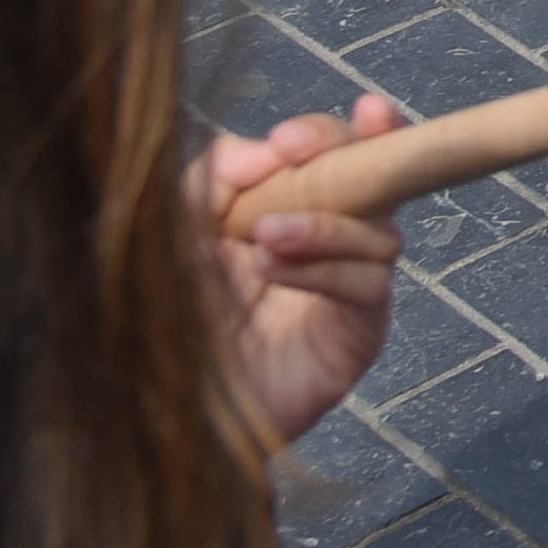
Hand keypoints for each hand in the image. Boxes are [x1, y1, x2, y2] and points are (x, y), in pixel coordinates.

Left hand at [202, 94, 408, 447]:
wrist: (168, 413)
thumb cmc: (170, 324)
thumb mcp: (179, 235)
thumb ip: (216, 179)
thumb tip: (270, 148)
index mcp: (288, 210)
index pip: (332, 154)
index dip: (326, 133)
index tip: (291, 140)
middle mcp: (330, 243)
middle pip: (379, 177)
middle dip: (356, 152)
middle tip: (302, 154)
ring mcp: (349, 287)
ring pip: (380, 233)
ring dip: (324, 224)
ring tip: (265, 238)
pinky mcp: (359, 333)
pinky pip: (369, 286)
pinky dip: (326, 271)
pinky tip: (275, 274)